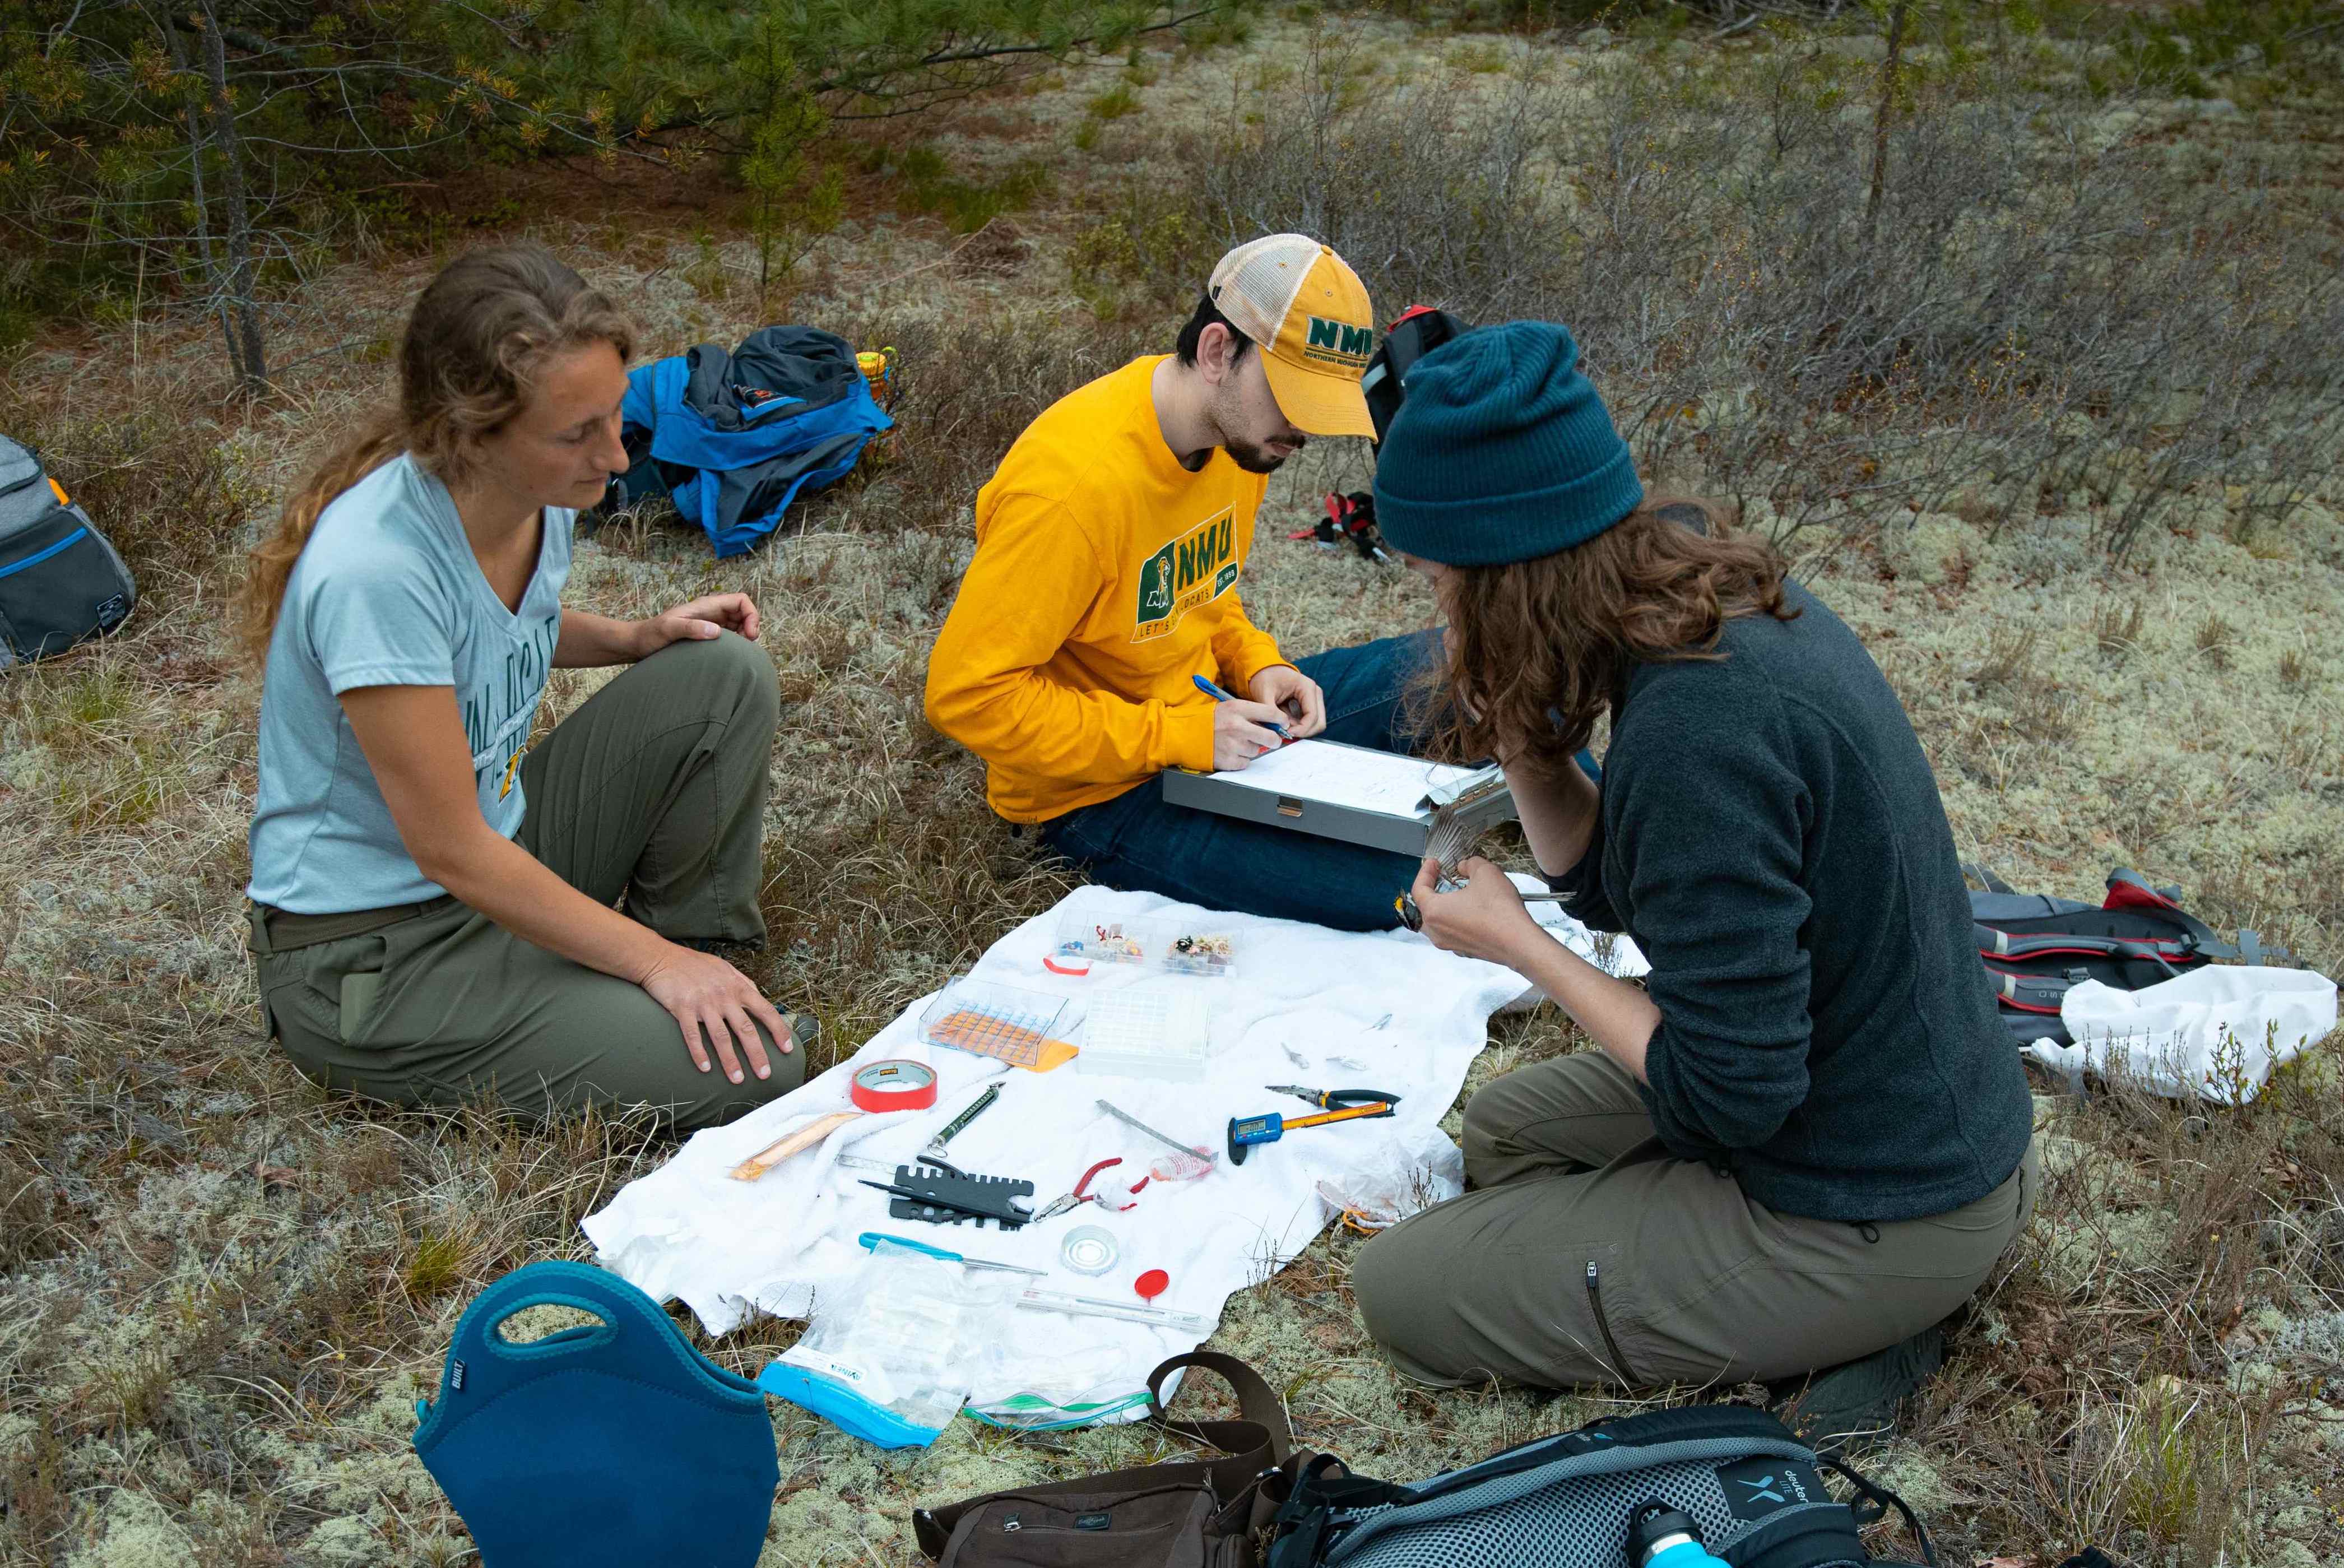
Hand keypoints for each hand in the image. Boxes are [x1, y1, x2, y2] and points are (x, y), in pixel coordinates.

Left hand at [636, 593, 760, 655]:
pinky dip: (736, 644)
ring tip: (739, 652)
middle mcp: (711, 612)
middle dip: (751, 628)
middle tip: (746, 646)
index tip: (749, 634)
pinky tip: (730, 655)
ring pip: (739, 625)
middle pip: (744, 613)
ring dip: (745, 637)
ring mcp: (710, 624)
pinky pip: (730, 636)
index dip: (751, 615)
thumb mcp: (669, 630)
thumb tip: (717, 631)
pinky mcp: (707, 635)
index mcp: (707, 605)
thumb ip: (691, 628)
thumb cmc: (651, 635)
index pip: (741, 600)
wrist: (638, 643)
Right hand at [636, 943, 792, 1083]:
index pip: (765, 1010)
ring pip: (721, 1037)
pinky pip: (693, 1035)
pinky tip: (705, 1068)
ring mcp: (703, 1003)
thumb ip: (743, 983)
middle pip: (746, 1029)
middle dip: (757, 1054)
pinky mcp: (682, 1008)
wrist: (661, 958)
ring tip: (737, 1079)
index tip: (787, 1049)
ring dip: (730, 1060)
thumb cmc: (695, 964)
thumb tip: (758, 996)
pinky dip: (699, 1053)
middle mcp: (724, 996)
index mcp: (738, 987)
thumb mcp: (725, 968)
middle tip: (765, 1075)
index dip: (778, 1031)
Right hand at [1213, 697, 1291, 770]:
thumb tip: (1274, 724)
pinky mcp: (1228, 761)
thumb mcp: (1229, 707)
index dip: (1281, 720)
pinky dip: (1240, 759)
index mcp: (1238, 708)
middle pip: (1271, 737)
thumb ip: (1250, 714)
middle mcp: (1237, 726)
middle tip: (1271, 740)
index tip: (1283, 724)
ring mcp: (1232, 745)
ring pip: (1257, 751)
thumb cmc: (1208, 720)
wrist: (1183, 734)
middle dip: (1274, 740)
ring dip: (1251, 748)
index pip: (1271, 713)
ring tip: (1237, 743)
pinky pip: (1245, 762)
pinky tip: (1230, 752)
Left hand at [1249, 664, 1326, 736]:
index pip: (1312, 716)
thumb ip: (1272, 713)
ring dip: (1301, 730)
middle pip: (1319, 722)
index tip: (1286, 734)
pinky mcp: (1310, 703)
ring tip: (1283, 728)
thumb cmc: (1264, 678)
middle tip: (1285, 734)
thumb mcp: (1263, 695)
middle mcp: (1314, 692)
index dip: (1301, 730)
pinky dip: (1299, 726)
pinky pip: (1310, 721)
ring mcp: (1314, 698)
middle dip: (1303, 732)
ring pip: (1316, 723)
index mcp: (1306, 687)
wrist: (1263, 670)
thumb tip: (1282, 729)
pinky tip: (1285, 724)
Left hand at [1411, 856, 1543, 968]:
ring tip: (1458, 892)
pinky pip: (1454, 932)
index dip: (1425, 872)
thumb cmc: (1499, 909)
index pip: (1418, 889)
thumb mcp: (1485, 872)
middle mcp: (1437, 931)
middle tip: (1442, 877)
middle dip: (1432, 890)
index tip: (1433, 862)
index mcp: (1434, 912)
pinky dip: (1457, 920)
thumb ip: (1470, 864)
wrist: (1519, 942)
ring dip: (1445, 906)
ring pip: (1439, 923)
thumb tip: (1464, 867)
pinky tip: (1472, 910)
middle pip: (1425, 908)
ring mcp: (1450, 944)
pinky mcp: (1465, 951)